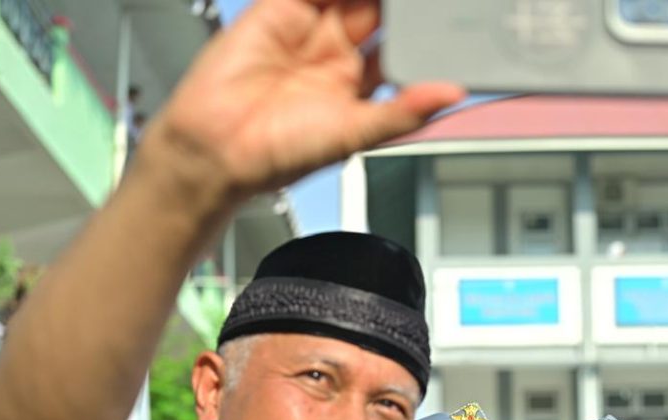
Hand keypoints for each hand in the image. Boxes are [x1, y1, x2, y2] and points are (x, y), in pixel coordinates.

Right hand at [148, 0, 465, 197]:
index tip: (447, 13)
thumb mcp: (355, 135)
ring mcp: (307, 28)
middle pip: (379, 9)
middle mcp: (334, 52)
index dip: (422, 28)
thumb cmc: (278, 155)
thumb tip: (449, 97)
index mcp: (358, 83)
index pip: (400, 43)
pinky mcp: (278, 9)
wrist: (218, 149)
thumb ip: (404, 112)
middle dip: (400, 3)